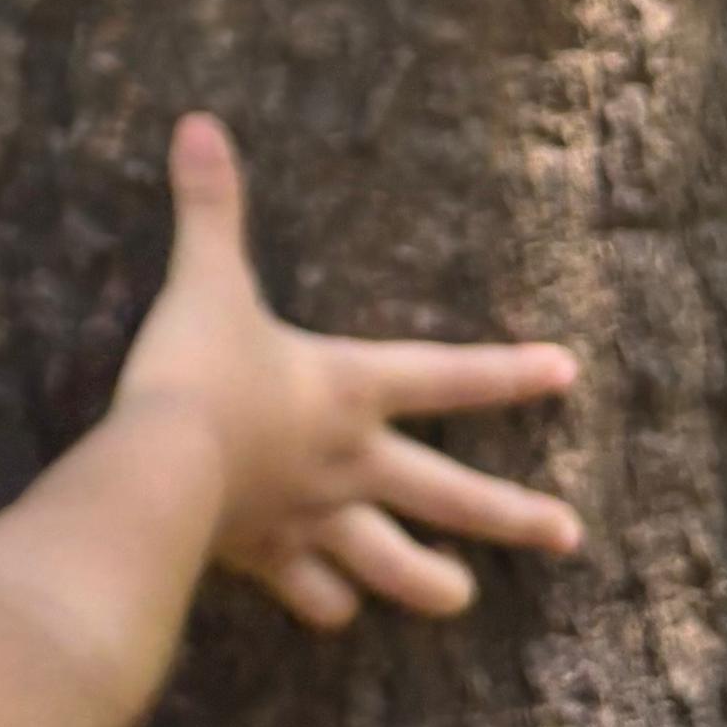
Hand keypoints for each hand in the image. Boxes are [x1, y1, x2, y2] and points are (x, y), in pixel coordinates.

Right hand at [110, 111, 584, 629]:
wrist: (158, 470)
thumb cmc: (192, 369)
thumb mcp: (204, 279)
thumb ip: (209, 205)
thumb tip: (199, 122)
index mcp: (347, 388)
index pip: (447, 378)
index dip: (508, 374)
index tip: (568, 373)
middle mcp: (350, 461)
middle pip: (451, 495)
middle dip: (513, 516)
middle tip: (567, 532)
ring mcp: (315, 519)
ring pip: (397, 566)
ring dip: (432, 584)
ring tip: (459, 594)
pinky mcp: (270, 559)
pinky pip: (317, 595)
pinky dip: (328, 601)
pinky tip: (334, 604)